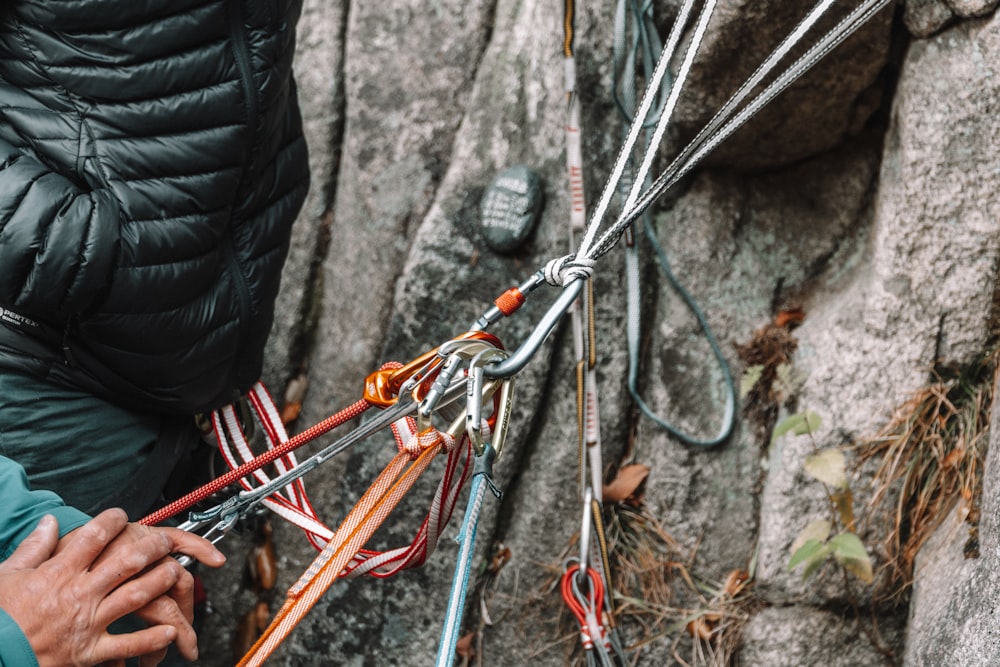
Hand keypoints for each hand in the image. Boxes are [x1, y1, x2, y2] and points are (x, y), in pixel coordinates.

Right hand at [0, 509, 224, 666]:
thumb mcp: (6, 575)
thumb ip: (34, 547)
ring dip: (159, 582)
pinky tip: (169, 630)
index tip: (123, 515)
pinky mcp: (90, 652)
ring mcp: (88, 623)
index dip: (113, 521)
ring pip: (135, 596)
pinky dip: (151, 638)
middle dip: (151, 547)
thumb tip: (50, 521)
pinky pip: (128, 644)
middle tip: (164, 540)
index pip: (94, 537)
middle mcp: (80, 594)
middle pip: (127, 562)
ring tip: (174, 572)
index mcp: (59, 573)